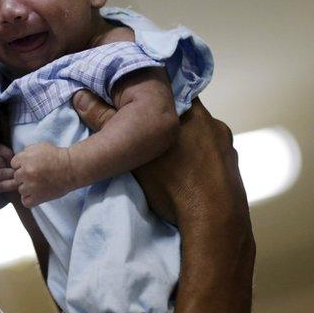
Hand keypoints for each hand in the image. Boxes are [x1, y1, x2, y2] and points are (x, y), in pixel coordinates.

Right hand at [0, 142, 18, 210]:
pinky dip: (12, 184)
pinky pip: (2, 185)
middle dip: (8, 164)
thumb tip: (17, 155)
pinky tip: (17, 183)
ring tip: (15, 174)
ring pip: (2, 173)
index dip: (7, 152)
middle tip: (13, 167)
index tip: (11, 157)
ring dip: (11, 174)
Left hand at [10, 142, 79, 207]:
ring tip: (39, 183)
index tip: (32, 165)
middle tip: (37, 174)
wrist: (71, 168)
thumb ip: (25, 152)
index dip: (22, 164)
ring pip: (21, 189)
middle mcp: (26, 173)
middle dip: (25, 175)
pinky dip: (30, 198)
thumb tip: (18, 160)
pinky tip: (36, 193)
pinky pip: (26, 201)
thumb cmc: (57, 156)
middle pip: (16, 177)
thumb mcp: (39, 146)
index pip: (13, 164)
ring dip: (28, 187)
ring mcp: (31, 186)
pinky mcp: (38, 197)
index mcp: (25, 159)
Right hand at [73, 90, 254, 312]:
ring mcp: (226, 144)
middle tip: (145, 137)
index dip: (149, 100)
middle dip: (165, 122)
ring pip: (199, 134)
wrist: (213, 220)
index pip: (166, 92)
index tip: (135, 109)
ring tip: (167, 160)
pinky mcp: (233, 165)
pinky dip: (199, 160)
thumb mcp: (130, 155)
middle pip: (182, 113)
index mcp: (188, 110)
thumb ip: (105, 122)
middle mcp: (212, 121)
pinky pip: (211, 154)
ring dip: (184, 142)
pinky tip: (187, 174)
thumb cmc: (172, 183)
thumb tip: (80, 96)